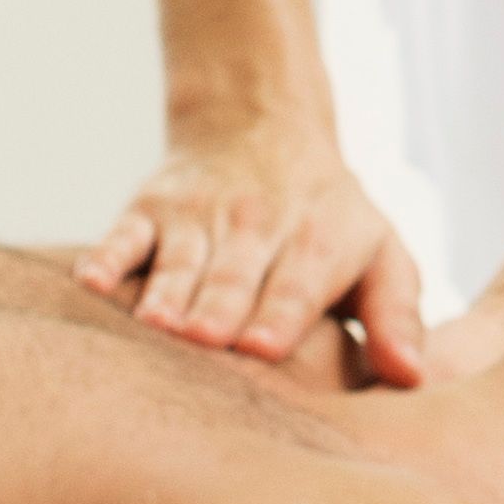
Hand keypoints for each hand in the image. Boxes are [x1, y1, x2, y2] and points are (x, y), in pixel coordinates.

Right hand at [79, 114, 427, 383]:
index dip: (280, 313)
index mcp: (319, 244)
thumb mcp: (381, 256)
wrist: (262, 126)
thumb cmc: (330, 221)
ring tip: (154, 323)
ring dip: (166, 290)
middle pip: (234, 276)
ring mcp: (199, 216)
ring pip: (180, 259)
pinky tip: (90, 281)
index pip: (298, 285)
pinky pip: (125, 233)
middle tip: (205, 341)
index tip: (263, 347)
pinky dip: (108, 254)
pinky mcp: (149, 208)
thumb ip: (397, 317)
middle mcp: (257, 226)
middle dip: (219, 307)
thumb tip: (413, 377)